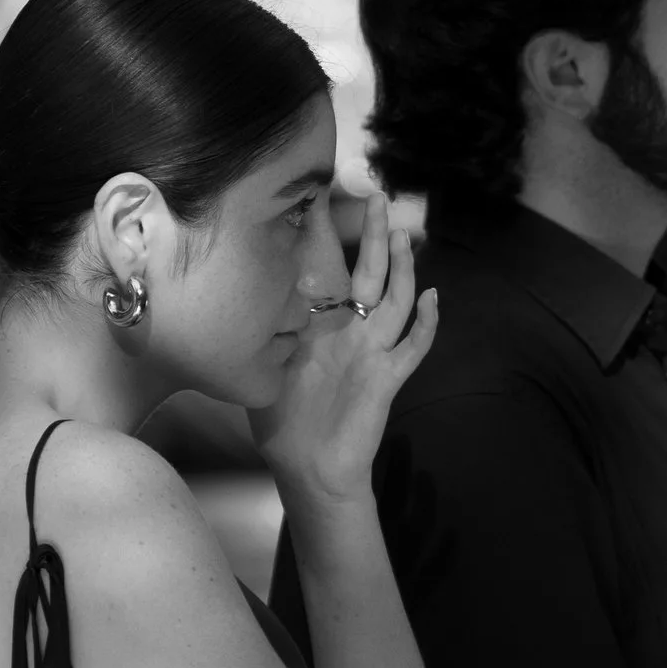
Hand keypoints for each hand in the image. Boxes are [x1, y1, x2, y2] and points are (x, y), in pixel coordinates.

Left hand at [253, 188, 436, 510]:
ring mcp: (373, 355)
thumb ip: (259, 338)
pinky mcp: (386, 380)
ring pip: (396, 302)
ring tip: (404, 236)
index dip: (331, 235)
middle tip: (379, 198)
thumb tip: (233, 306)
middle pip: (371, 275)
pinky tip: (433, 299)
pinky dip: (426, 325)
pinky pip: (412, 349)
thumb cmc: (284, 426)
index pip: (332, 271)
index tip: (327, 196)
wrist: (309, 471)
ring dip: (403, 269)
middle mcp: (353, 334)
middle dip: (375, 238)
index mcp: (323, 329)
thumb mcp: (262, 372)